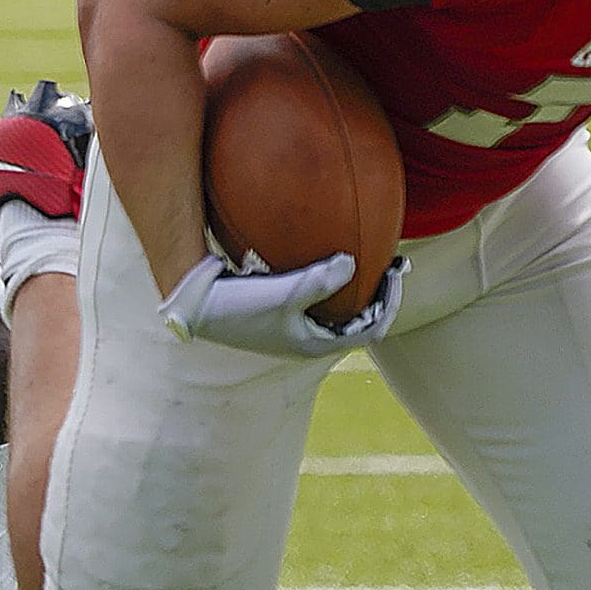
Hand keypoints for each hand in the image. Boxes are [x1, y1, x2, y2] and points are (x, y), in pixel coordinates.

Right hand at [159, 252, 407, 357]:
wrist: (193, 304)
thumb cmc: (239, 306)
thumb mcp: (285, 294)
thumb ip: (321, 280)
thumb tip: (353, 262)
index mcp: (315, 344)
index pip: (371, 330)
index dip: (390, 303)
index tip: (397, 273)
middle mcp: (306, 338)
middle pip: (357, 320)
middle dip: (377, 294)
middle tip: (390, 263)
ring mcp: (291, 325)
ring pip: (335, 307)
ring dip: (353, 286)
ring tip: (364, 254)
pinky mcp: (276, 308)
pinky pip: (314, 292)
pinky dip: (326, 275)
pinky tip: (320, 246)